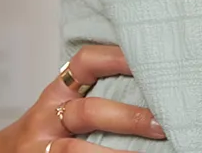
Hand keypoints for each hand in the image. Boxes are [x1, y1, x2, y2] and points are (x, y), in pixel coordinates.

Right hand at [0, 43, 166, 150]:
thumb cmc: (42, 131)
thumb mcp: (58, 105)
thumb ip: (90, 94)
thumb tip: (149, 82)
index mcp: (56, 93)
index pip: (85, 63)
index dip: (116, 57)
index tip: (148, 59)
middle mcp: (46, 119)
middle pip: (88, 113)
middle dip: (127, 118)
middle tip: (161, 123)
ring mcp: (41, 150)